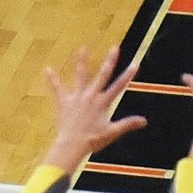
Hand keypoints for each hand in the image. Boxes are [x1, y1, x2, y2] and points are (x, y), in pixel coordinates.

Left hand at [43, 45, 144, 170]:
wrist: (72, 144)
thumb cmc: (93, 140)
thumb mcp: (112, 132)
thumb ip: (128, 124)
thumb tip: (144, 121)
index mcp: (103, 103)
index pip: (118, 86)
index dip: (128, 76)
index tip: (135, 65)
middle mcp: (91, 96)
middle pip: (102, 75)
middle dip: (110, 61)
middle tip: (114, 48)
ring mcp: (77, 97)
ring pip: (80, 76)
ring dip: (82, 62)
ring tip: (82, 49)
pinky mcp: (64, 102)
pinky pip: (57, 88)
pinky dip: (53, 79)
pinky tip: (47, 69)